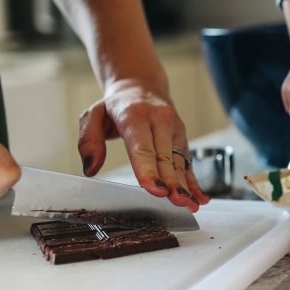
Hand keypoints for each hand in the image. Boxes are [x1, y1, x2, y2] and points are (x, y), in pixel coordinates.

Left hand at [78, 77, 208, 210]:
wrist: (141, 85)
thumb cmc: (117, 105)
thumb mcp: (93, 115)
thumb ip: (89, 141)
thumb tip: (91, 168)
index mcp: (135, 115)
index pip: (143, 147)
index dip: (149, 170)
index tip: (155, 189)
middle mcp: (160, 120)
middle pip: (165, 157)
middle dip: (172, 182)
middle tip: (176, 202)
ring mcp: (174, 129)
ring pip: (179, 161)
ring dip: (185, 185)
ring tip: (190, 205)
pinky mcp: (181, 138)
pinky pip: (188, 162)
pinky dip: (194, 181)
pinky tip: (200, 197)